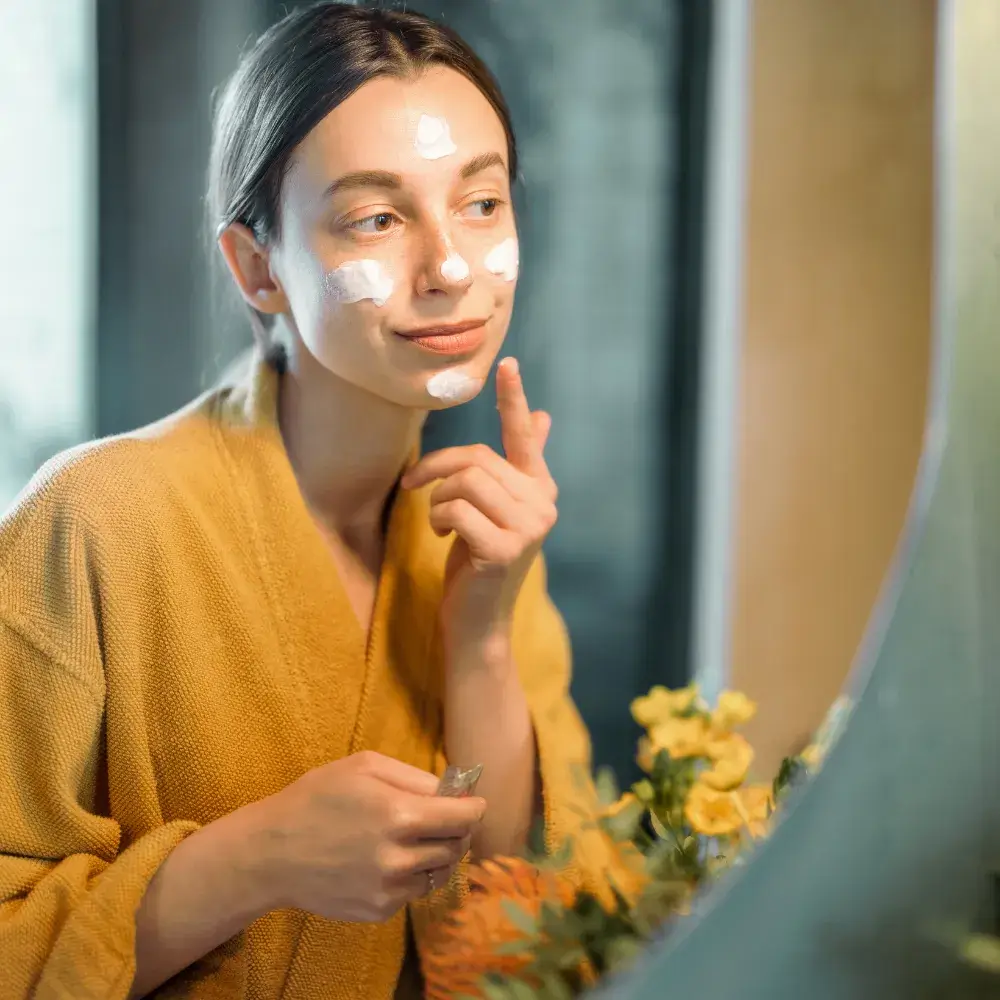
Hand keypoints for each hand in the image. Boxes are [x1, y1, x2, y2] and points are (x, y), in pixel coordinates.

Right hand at [252, 751, 483, 922]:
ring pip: (438, 872)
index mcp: (400, 815)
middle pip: (456, 846)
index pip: (464, 818)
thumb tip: (455, 791)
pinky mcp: (378, 910)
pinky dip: (410, 876)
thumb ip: (416, 777)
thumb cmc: (317, 798)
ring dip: (434, 854)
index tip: (473, 804)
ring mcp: (389, 889)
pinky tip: (384, 859)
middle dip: (456, 830)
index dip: (474, 808)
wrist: (271, 852)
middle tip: (441, 819)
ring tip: (409, 838)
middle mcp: (400, 857)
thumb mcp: (365, 766)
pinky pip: (414, 892)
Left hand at [402, 358, 556, 647]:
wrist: (477, 621)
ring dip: (439, 501)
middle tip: (414, 485)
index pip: (524, 437)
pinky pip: (456, 509)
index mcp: (540, 488)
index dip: (514, 399)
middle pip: (476, 458)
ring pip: (465, 481)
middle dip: (435, 468)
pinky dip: (440, 520)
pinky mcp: (505, 548)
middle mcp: (543, 504)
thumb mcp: (494, 509)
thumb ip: (517, 467)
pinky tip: (447, 540)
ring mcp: (529, 527)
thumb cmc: (478, 561)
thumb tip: (544, 418)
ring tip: (443, 523)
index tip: (507, 363)